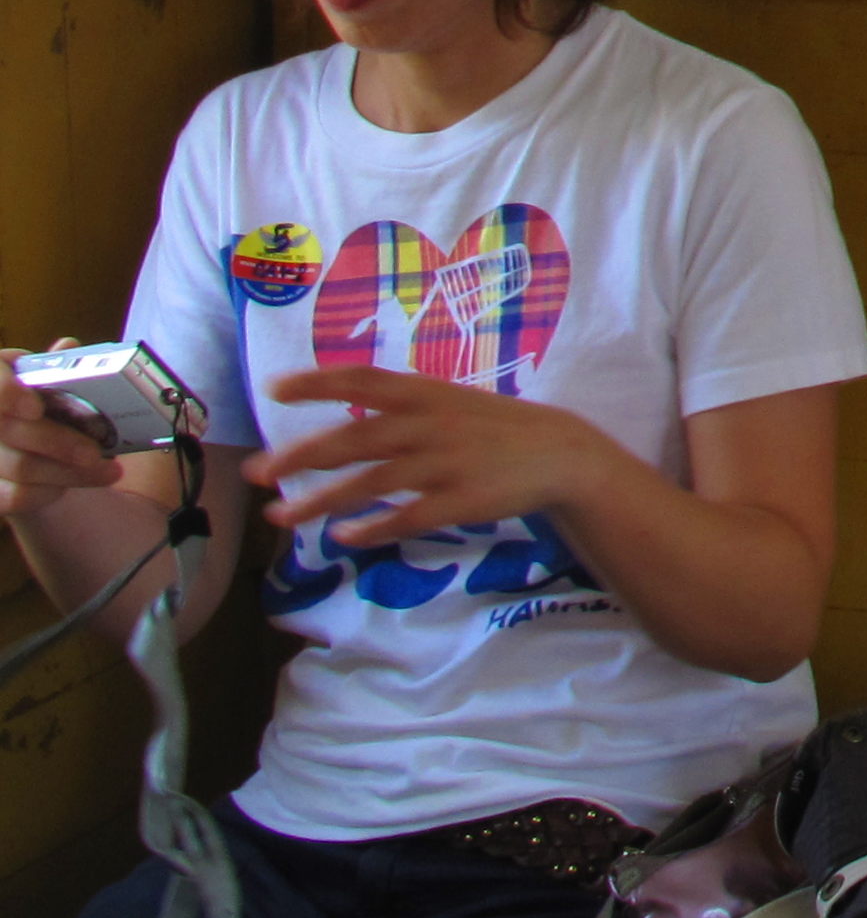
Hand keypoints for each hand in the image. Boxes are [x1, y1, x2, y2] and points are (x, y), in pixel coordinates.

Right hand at [0, 345, 127, 516]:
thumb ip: (60, 366)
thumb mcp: (57, 379)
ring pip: (20, 466)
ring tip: (107, 471)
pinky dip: (48, 492)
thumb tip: (67, 347)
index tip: (34, 407)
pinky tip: (68, 486)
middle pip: (12, 429)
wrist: (43, 445)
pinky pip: (14, 495)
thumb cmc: (54, 404)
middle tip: (97, 452)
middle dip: (60, 443)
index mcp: (1, 375)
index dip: (6, 392)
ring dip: (69, 472)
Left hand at [251, 367, 629, 546]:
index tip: (274, 389)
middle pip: (355, 438)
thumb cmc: (493, 428)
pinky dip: (371, 529)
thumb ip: (401, 408)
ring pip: (370, 483)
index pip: (363, 379)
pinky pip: (405, 518)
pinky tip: (343, 538)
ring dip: (321, 502)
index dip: (319, 382)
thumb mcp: (450, 402)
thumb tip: (340, 421)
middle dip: (301, 455)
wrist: (558, 454)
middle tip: (256, 472)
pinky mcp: (459, 502)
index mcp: (427, 393)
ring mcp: (445, 464)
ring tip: (281, 517)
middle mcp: (430, 424)